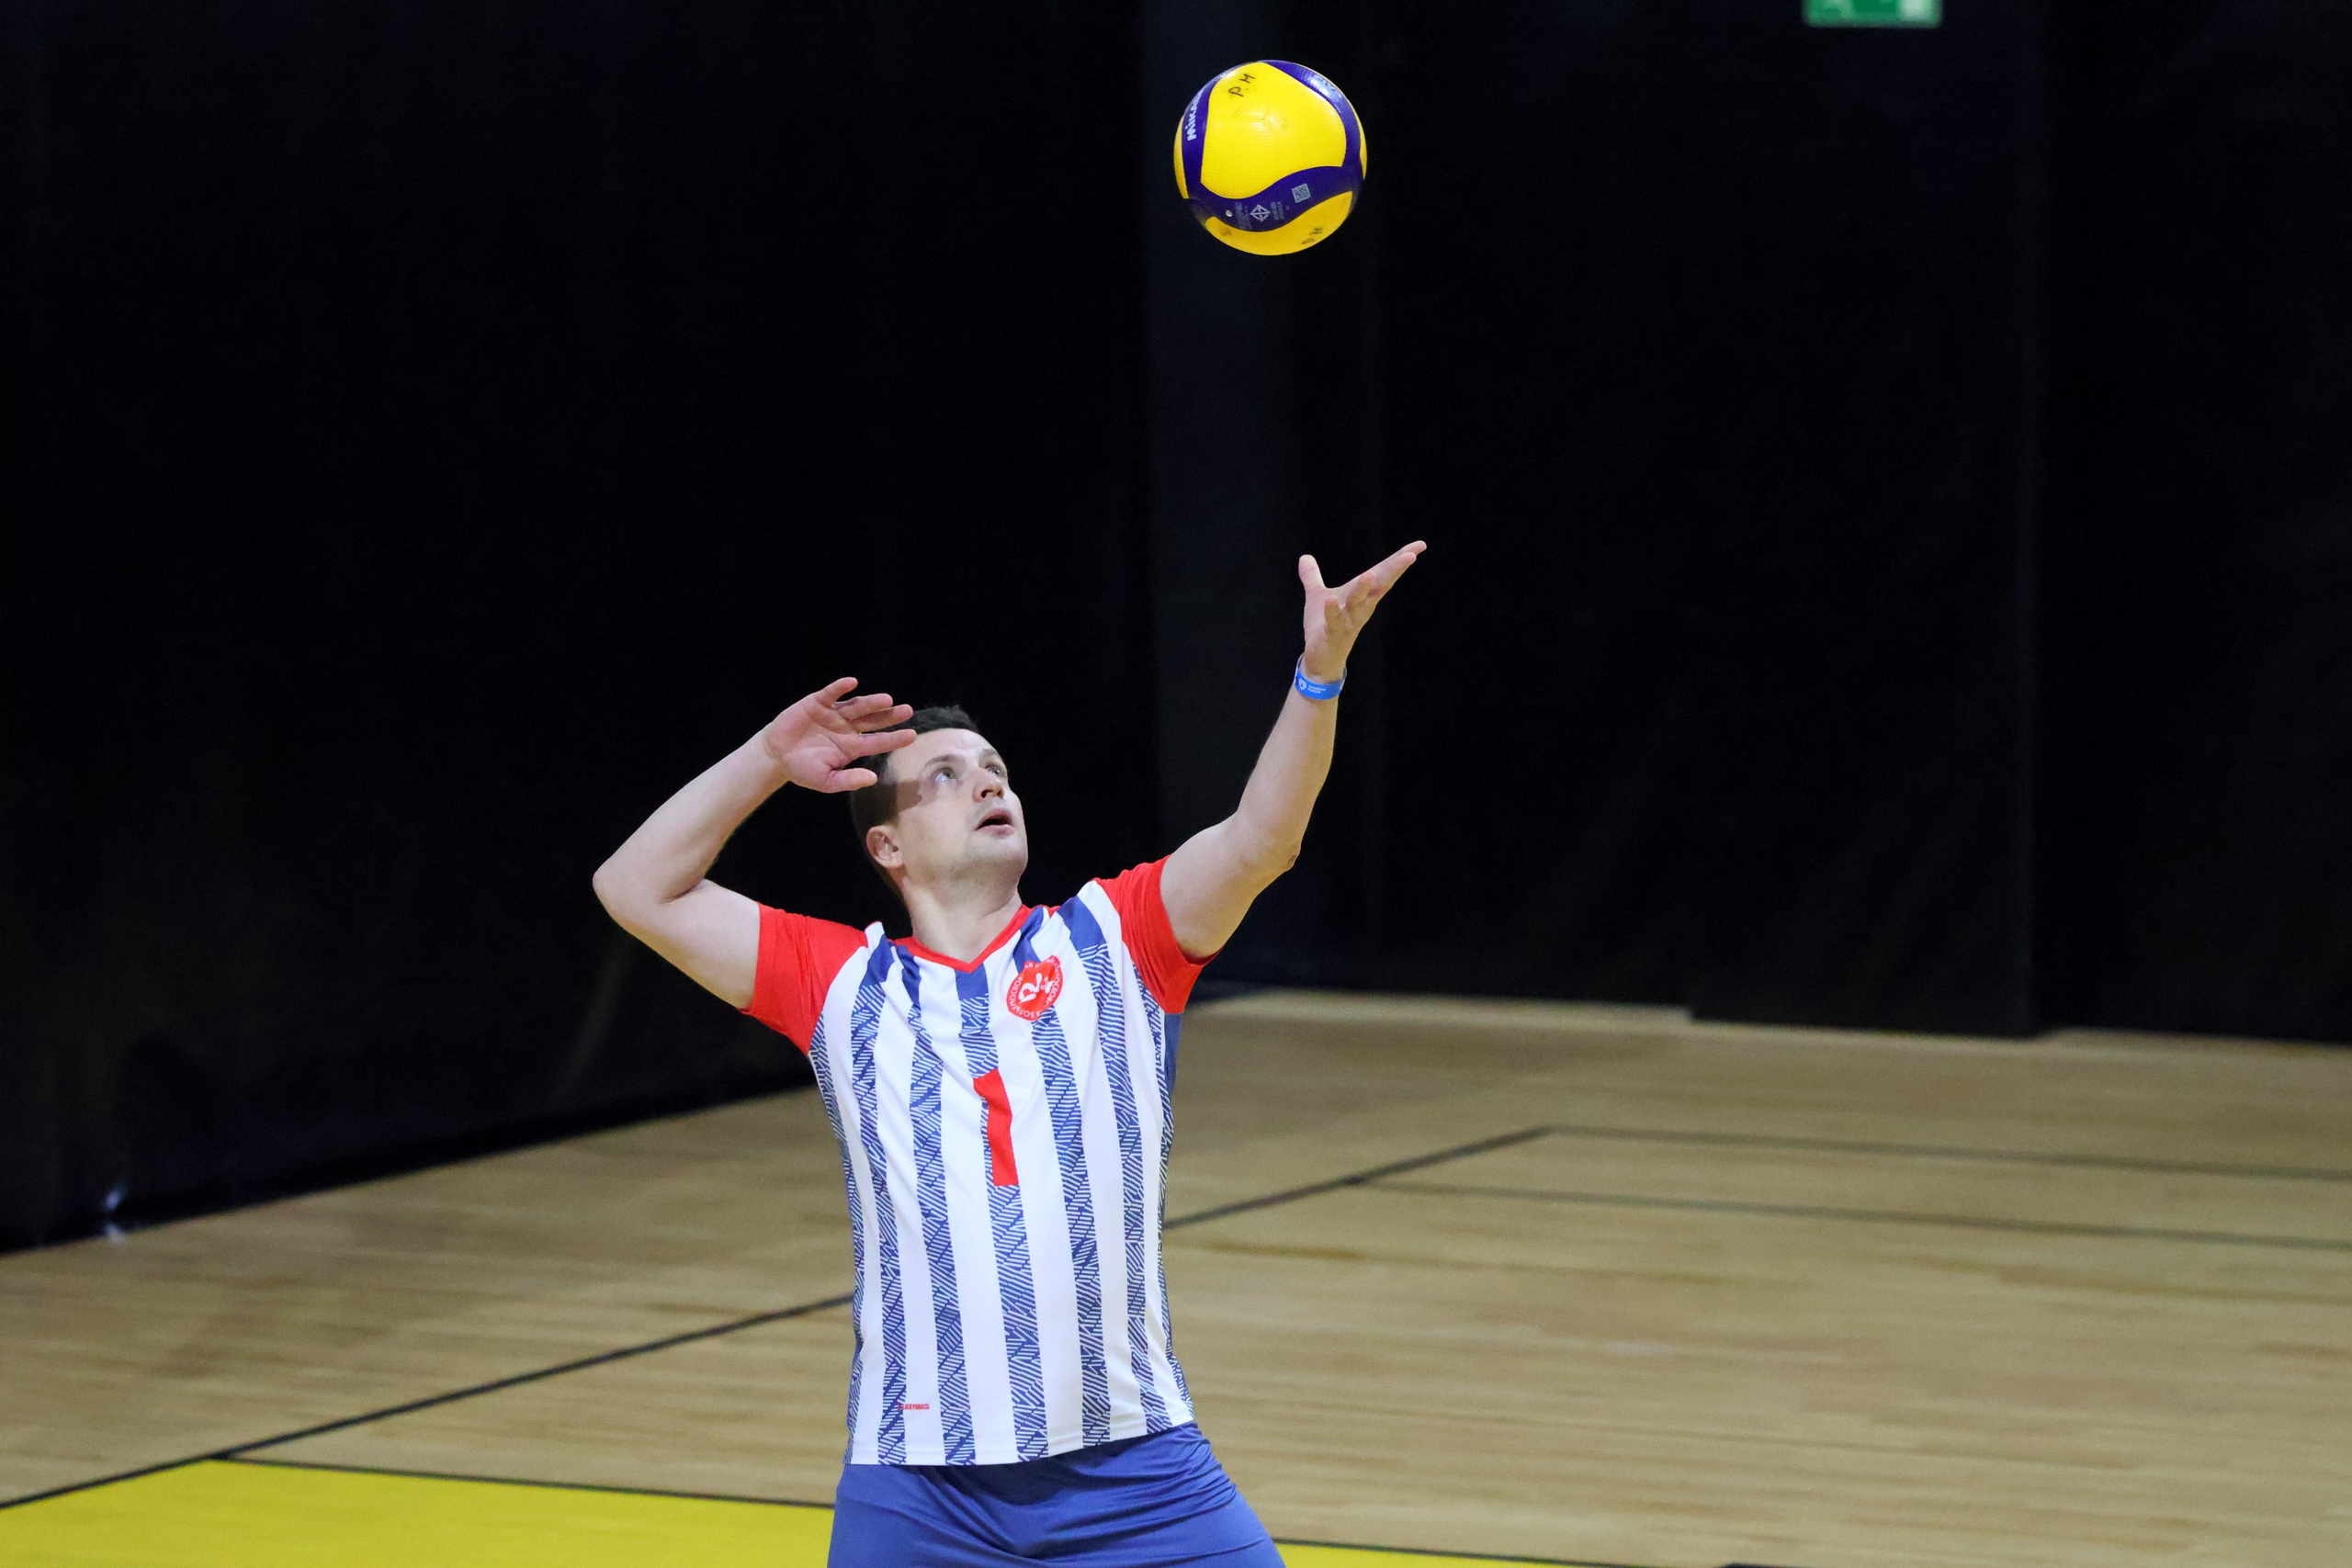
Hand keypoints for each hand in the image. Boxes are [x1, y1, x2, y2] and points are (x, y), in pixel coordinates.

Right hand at [757, 679, 916, 792]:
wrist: (776, 756)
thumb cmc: (803, 769)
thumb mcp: (826, 781)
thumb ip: (848, 780)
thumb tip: (873, 778)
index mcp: (852, 747)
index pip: (878, 742)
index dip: (894, 738)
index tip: (912, 735)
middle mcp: (847, 728)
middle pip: (872, 720)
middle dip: (889, 716)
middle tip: (907, 711)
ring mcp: (833, 714)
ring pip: (856, 706)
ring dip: (870, 702)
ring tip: (886, 700)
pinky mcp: (816, 703)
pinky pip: (830, 694)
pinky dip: (840, 688)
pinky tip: (851, 683)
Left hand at [1300, 541, 1425, 682]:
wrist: (1321, 660)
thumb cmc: (1325, 626)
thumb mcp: (1318, 596)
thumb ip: (1312, 576)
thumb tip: (1305, 557)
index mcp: (1363, 595)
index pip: (1383, 573)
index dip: (1400, 559)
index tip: (1420, 545)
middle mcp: (1362, 607)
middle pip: (1380, 585)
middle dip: (1394, 570)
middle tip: (1411, 555)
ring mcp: (1349, 620)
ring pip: (1359, 603)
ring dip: (1363, 589)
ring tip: (1369, 575)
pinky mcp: (1334, 633)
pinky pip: (1334, 620)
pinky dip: (1332, 610)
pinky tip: (1331, 599)